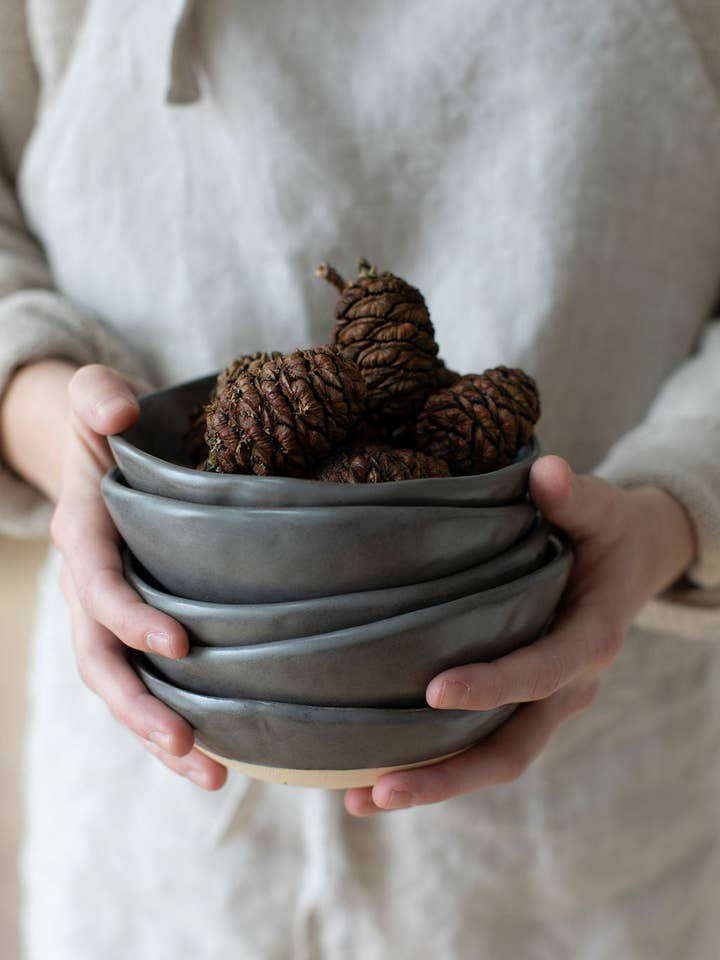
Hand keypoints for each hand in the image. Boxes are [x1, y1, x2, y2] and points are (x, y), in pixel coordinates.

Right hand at [50, 364, 227, 789]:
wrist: (103, 454)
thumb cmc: (108, 426)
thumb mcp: (94, 398)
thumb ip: (95, 394)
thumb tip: (116, 411)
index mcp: (83, 538)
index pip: (96, 588)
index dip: (129, 617)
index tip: (179, 643)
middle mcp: (89, 589)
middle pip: (101, 662)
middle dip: (139, 707)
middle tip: (187, 747)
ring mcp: (111, 617)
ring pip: (125, 687)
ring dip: (161, 736)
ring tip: (212, 777)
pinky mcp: (140, 628)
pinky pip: (151, 682)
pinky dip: (180, 720)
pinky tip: (225, 754)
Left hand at [344, 454, 696, 814]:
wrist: (629, 562)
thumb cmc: (607, 532)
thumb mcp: (602, 507)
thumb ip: (575, 495)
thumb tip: (547, 471)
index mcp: (590, 639)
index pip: (542, 672)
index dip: (495, 686)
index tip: (437, 692)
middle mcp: (569, 685)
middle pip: (512, 748)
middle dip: (449, 774)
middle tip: (380, 791)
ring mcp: (545, 703)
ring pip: (493, 759)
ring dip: (433, 782)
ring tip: (361, 799)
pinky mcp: (521, 704)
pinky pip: (481, 742)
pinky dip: (435, 761)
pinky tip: (374, 772)